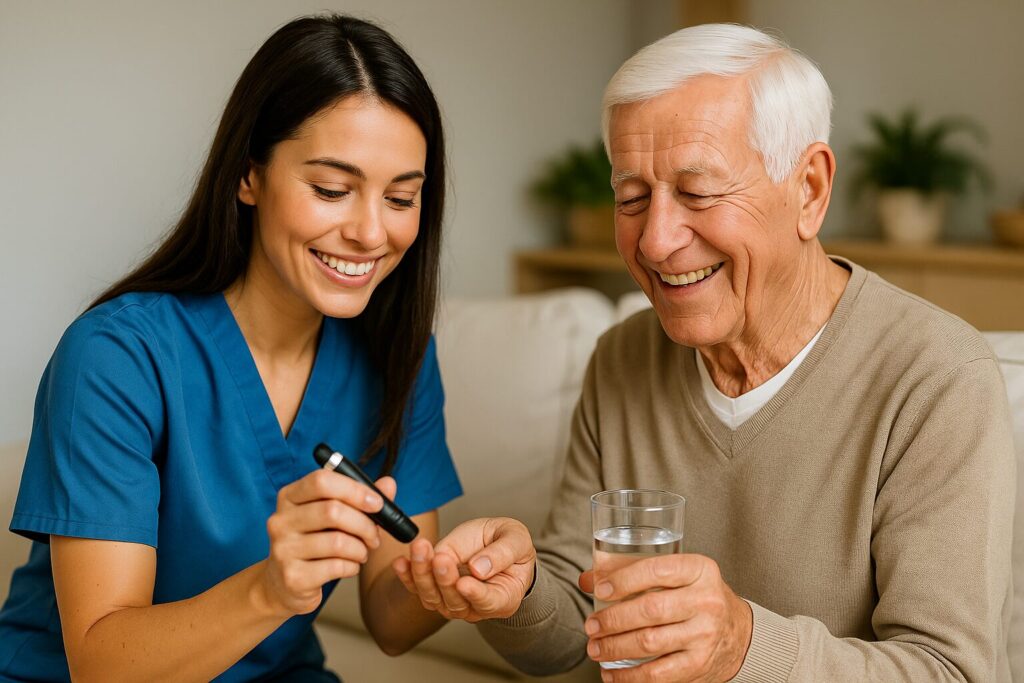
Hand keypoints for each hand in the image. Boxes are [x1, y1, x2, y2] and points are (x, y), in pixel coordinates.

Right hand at [259, 468, 394, 615]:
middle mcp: (280, 520)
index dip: (355, 490)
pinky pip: (336, 566)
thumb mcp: (333, 516)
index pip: (322, 481)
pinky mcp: (293, 577)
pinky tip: (349, 566)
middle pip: (333, 511)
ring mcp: (283, 549)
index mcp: (289, 496)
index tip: (377, 503)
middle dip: (364, 524)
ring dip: (360, 549)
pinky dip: (352, 566)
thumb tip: (388, 483)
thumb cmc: (315, 541)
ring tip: (362, 553)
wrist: (283, 584)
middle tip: (375, 536)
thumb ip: (361, 498)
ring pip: (338, 542)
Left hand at [392, 517, 535, 622]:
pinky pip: (418, 587)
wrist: (497, 545)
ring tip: (420, 548)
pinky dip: (407, 576)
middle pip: (456, 602)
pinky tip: (401, 563)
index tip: (464, 583)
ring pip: (433, 596)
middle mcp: (476, 605)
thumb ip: (502, 554)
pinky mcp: (435, 587)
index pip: (488, 601)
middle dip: (445, 579)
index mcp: (504, 597)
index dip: (475, 594)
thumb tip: (478, 568)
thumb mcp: (517, 541)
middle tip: (441, 557)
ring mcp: (453, 600)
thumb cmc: (511, 546)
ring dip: (422, 574)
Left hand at [579, 554, 751, 681]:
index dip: (624, 580)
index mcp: (699, 570)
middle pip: (650, 610)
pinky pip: (658, 674)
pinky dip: (629, 677)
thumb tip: (588, 579)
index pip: (656, 571)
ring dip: (615, 647)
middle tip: (591, 625)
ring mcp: (705, 634)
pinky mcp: (700, 664)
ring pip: (650, 642)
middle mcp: (706, 601)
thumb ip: (633, 571)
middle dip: (613, 619)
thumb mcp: (677, 576)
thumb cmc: (697, 597)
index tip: (600, 590)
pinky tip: (612, 673)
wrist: (738, 632)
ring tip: (595, 648)